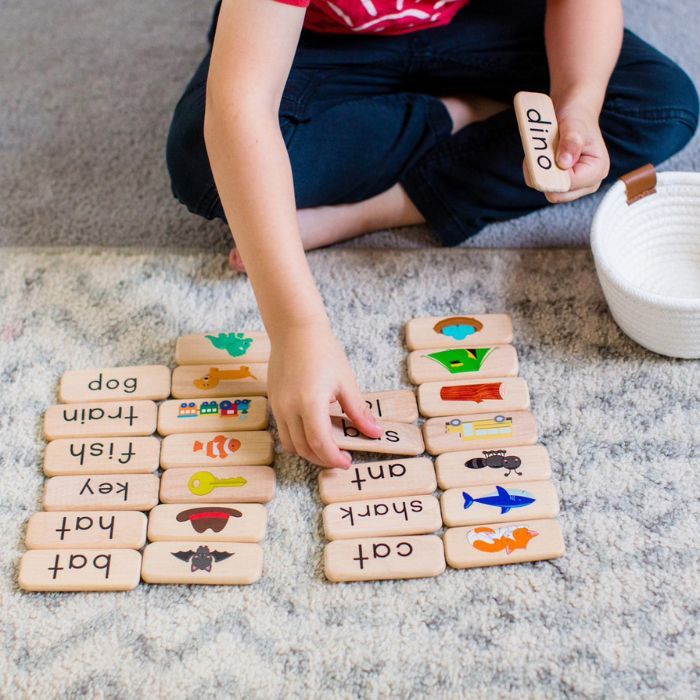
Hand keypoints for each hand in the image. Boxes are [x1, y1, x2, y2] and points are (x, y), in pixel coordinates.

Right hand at [268, 324, 382, 468]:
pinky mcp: (272, 401)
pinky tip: (313, 430)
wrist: (295, 330)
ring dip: (308, 451)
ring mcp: (278, 406)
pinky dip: (297, 438)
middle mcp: (289, 408)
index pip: (320, 444)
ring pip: (290, 443)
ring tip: (327, 447)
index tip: (347, 461)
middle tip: (340, 458)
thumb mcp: (346, 382)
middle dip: (322, 459)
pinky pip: (283, 430)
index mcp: (310, 403)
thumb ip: (358, 411)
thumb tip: (374, 432)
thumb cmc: (322, 351)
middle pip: (303, 449)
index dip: (333, 458)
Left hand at [545, 104, 609, 203]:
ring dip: (538, 172)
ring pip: (547, 190)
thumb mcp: (574, 125)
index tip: (541, 156)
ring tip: (540, 152)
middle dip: (544, 175)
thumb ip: (571, 142)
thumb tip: (564, 162)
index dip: (551, 174)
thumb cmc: (577, 118)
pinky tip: (539, 157)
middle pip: (557, 194)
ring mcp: (575, 186)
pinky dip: (536, 172)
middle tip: (538, 153)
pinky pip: (543, 185)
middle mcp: (588, 183)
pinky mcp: (562, 184)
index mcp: (597, 171)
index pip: (569, 185)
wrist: (574, 115)